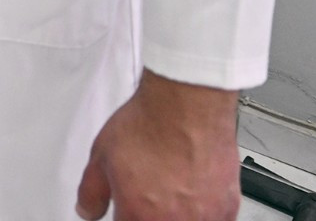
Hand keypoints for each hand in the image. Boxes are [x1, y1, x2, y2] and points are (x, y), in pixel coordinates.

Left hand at [76, 71, 239, 220]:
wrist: (186, 106)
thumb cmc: (149, 125)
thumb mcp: (101, 156)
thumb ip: (91, 192)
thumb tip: (88, 210)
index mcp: (138, 216)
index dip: (126, 214)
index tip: (128, 207)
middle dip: (151, 213)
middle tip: (150, 194)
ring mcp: (203, 218)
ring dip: (178, 213)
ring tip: (172, 189)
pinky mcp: (227, 208)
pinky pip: (214, 220)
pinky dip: (202, 211)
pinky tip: (195, 193)